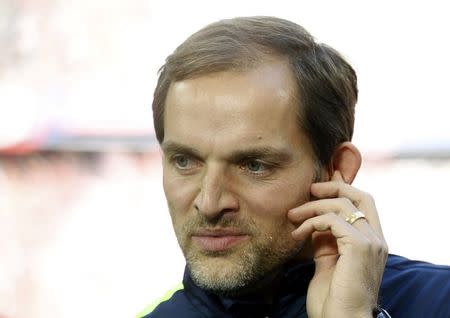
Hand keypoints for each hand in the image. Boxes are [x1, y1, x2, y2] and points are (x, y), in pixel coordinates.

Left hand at [287, 171, 387, 317]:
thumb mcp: (327, 262)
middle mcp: (376, 239)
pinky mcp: (359, 247)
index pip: (364, 204)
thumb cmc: (332, 299)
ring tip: (292, 215)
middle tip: (309, 189)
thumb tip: (317, 222)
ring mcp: (371, 242)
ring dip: (313, 206)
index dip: (344, 189)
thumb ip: (326, 241)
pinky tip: (298, 233)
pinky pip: (332, 220)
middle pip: (360, 196)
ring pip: (342, 205)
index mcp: (372, 243)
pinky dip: (312, 222)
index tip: (323, 182)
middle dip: (333, 188)